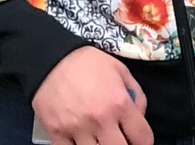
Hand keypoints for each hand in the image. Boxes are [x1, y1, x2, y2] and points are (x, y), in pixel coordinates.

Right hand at [32, 46, 153, 144]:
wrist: (51, 58)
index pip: (143, 138)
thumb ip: (135, 93)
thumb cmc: (87, 63)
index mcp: (119, 103)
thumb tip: (140, 116)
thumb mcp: (119, 69)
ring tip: (100, 138)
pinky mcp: (57, 134)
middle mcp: (100, 120)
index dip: (144, 142)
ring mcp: (77, 129)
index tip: (138, 140)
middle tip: (119, 139)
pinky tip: (81, 141)